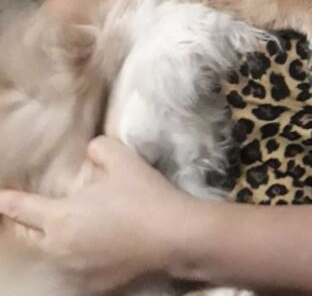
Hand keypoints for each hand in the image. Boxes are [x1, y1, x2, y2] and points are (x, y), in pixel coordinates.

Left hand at [0, 137, 204, 293]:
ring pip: (49, 256)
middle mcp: (61, 248)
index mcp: (61, 218)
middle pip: (28, 238)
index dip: (6, 200)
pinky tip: (85, 248)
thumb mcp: (122, 159)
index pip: (21, 209)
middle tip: (24, 212)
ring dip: (47, 241)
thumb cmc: (144, 196)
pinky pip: (72, 270)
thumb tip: (90, 153)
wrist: (174, 236)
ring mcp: (76, 271)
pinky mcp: (95, 285)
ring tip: (56, 229)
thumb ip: (98, 149)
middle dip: (21, 224)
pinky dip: (70, 258)